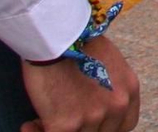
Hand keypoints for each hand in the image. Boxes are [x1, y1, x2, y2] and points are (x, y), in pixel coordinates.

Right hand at [20, 36, 139, 131]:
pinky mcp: (67, 125)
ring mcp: (94, 117)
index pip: (125, 125)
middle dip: (79, 129)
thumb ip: (109, 87)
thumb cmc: (75, 41)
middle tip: (59, 120)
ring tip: (39, 120)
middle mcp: (117, 106)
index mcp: (129, 89)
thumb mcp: (109, 63)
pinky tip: (28, 125)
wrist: (57, 35)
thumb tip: (93, 103)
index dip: (104, 127)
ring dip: (57, 130)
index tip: (86, 123)